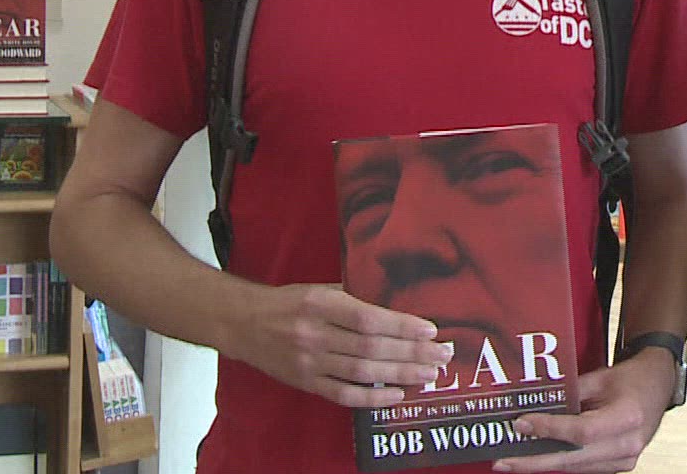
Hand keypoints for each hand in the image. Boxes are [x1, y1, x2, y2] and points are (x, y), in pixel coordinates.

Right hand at [226, 281, 451, 407]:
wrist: (243, 324)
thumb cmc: (288, 302)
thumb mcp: (319, 288)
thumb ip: (354, 297)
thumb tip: (396, 307)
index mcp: (320, 303)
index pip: (369, 319)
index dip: (402, 326)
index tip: (430, 329)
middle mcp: (314, 333)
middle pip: (371, 348)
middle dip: (412, 353)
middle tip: (443, 355)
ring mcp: (309, 362)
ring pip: (362, 373)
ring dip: (401, 375)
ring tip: (429, 374)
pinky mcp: (305, 383)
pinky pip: (343, 395)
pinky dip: (372, 398)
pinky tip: (397, 395)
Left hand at [491, 354, 675, 472]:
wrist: (658, 385)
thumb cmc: (632, 378)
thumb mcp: (600, 377)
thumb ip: (570, 393)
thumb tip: (535, 405)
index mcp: (627, 417)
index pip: (581, 431)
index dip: (549, 430)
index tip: (521, 425)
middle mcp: (628, 443)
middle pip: (574, 458)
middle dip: (535, 461)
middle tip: (505, 461)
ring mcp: (626, 458)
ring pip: (576, 467)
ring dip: (544, 464)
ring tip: (514, 461)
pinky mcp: (620, 465)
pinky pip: (585, 468)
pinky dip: (562, 463)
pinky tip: (540, 458)